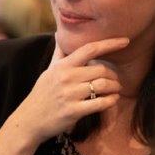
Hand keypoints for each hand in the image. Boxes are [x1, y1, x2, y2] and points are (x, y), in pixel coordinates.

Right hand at [6, 37, 127, 146]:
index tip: (125, 40)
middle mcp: (66, 77)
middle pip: (101, 69)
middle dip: (113, 75)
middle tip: (116, 80)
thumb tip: (58, 33)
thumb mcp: (48, 71)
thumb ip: (58, 53)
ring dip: (114, 87)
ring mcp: (70, 94)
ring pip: (103, 85)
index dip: (110, 43)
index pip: (89, 48)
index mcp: (63, 66)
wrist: (29, 120)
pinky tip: (113, 99)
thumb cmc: (41, 94)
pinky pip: (100, 103)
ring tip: (116, 89)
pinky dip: (111, 100)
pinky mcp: (73, 111)